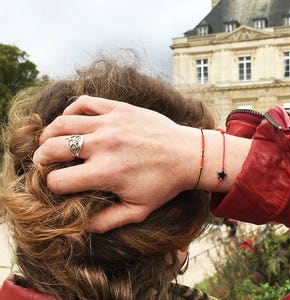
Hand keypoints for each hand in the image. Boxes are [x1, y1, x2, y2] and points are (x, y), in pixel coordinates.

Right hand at [33, 96, 199, 231]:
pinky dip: (71, 110)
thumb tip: (80, 227)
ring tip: (48, 141)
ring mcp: (110, 123)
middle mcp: (103, 145)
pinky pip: (84, 103)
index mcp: (106, 173)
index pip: (59, 180)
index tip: (58, 185)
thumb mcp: (138, 210)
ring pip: (62, 123)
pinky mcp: (118, 109)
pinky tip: (72, 121)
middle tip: (42, 162)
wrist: (187, 154)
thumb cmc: (164, 183)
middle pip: (52, 148)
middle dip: (41, 158)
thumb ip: (107, 221)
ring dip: (48, 134)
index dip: (52, 186)